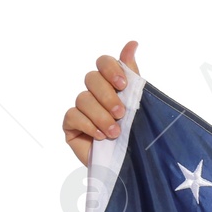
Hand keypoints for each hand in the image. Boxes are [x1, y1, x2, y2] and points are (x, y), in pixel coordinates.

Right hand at [62, 40, 139, 165]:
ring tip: (116, 133)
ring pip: (83, 99)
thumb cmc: (139, 136)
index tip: (125, 85)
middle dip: (108, 96)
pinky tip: (102, 137)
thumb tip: (132, 43)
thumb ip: (134, 74)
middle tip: (122, 114)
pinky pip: (73, 116)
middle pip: (91, 79)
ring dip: (101, 116)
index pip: (104, 62)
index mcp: (112, 85)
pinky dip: (89, 126)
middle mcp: (95, 94)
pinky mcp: (71, 126)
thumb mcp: (140, 104)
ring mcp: (81, 109)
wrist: (134, 168)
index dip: (111, 69)